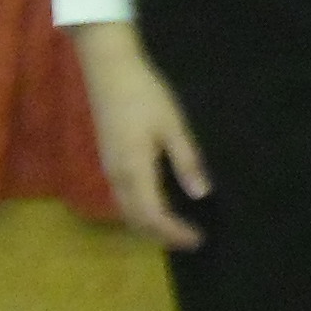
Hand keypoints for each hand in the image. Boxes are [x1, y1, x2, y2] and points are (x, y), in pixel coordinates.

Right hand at [70, 21, 210, 249]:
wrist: (109, 70)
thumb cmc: (145, 94)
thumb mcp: (172, 125)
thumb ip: (186, 160)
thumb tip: (201, 194)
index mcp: (134, 169)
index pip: (153, 216)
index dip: (174, 232)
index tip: (198, 239)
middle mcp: (117, 176)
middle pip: (136, 220)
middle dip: (162, 235)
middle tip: (190, 240)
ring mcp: (109, 169)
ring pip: (127, 210)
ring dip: (150, 225)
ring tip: (177, 228)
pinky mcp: (109, 160)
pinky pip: (123, 198)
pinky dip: (141, 210)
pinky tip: (159, 204)